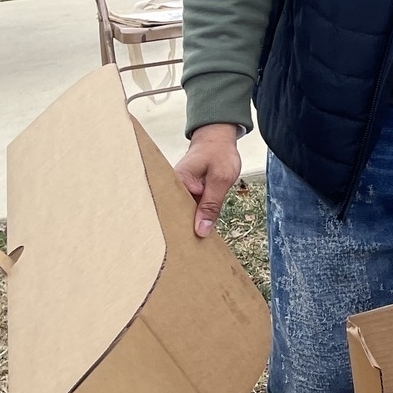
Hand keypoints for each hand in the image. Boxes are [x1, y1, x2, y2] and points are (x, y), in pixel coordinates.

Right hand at [176, 123, 242, 237]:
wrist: (218, 139)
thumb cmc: (219, 153)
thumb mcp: (221, 179)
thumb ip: (211, 205)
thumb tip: (200, 231)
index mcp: (176, 182)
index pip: (172, 211)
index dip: (175, 229)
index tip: (176, 248)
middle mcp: (172, 188)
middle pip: (174, 215)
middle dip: (180, 231)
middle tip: (184, 253)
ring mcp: (178, 191)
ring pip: (182, 214)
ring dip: (187, 226)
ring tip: (188, 248)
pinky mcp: (185, 193)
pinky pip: (187, 209)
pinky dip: (193, 218)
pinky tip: (196, 234)